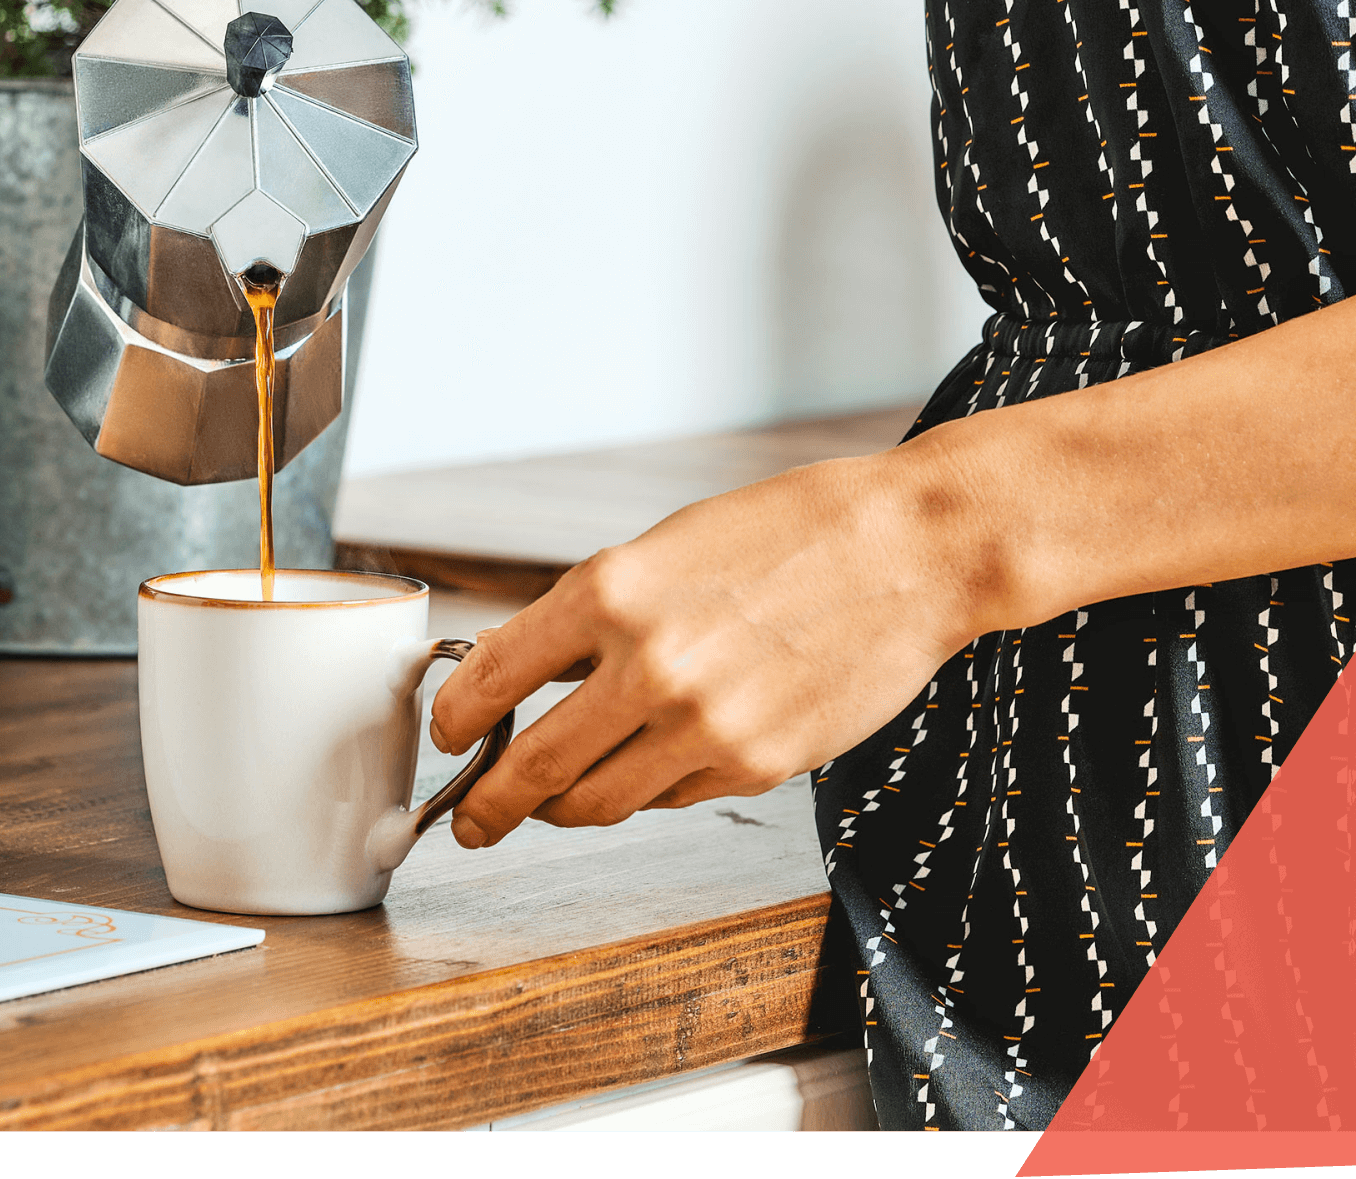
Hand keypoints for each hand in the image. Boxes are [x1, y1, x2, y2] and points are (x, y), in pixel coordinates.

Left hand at [429, 260, 1355, 850]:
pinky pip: (671, 799)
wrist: (909, 552)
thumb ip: (593, 616)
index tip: (446, 737)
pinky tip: (659, 760)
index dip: (453, 720)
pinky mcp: (754, 766)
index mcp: (611, 592)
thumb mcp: (666, 547)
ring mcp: (702, 727)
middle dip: (488, 807)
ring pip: (598, 804)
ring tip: (554, 803)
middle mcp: (648, 667)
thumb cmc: (789, 534)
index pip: (492, 678)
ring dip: (564, 810)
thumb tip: (530, 681)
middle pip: (532, 771)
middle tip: (473, 821)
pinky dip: (651, 790)